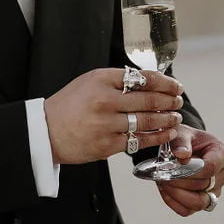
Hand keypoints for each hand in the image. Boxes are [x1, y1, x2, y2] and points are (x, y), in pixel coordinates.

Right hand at [44, 67, 183, 164]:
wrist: (45, 132)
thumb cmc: (69, 106)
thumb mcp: (89, 82)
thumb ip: (116, 80)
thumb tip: (149, 81)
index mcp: (101, 80)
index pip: (142, 78)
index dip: (164, 82)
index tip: (175, 86)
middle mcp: (104, 100)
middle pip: (148, 100)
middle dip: (169, 101)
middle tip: (178, 101)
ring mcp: (106, 124)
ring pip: (146, 121)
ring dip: (166, 119)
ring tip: (175, 117)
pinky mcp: (107, 145)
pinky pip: (138, 140)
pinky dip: (156, 136)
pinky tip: (166, 133)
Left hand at [156, 129, 223, 217]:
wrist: (186, 149)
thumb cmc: (185, 140)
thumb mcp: (182, 133)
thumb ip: (181, 142)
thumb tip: (182, 156)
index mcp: (223, 155)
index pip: (210, 168)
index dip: (190, 170)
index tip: (172, 165)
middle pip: (204, 185)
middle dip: (179, 180)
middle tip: (161, 173)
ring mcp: (216, 192)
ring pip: (199, 203)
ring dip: (177, 194)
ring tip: (163, 182)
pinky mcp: (204, 202)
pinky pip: (188, 210)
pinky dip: (173, 202)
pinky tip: (164, 189)